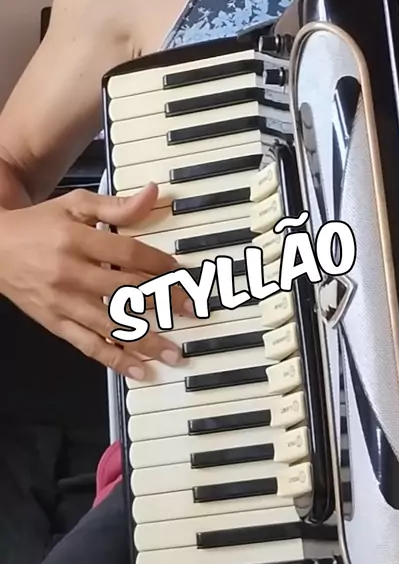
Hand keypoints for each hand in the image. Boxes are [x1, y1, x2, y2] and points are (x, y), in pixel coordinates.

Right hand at [0, 183, 190, 379]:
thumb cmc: (39, 225)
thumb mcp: (75, 205)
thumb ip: (115, 205)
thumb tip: (152, 193)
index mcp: (77, 240)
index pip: (127, 254)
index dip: (158, 263)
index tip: (180, 271)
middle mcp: (71, 274)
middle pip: (126, 291)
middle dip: (164, 302)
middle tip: (193, 312)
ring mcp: (63, 303)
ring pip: (111, 326)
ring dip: (146, 341)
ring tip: (174, 353)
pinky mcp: (55, 324)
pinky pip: (88, 346)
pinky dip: (114, 360)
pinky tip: (139, 370)